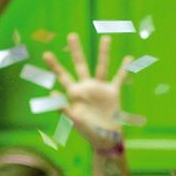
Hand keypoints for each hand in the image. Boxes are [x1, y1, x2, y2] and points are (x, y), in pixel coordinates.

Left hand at [46, 35, 129, 153]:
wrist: (105, 140)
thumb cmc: (88, 132)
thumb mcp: (74, 120)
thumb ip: (63, 107)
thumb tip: (51, 93)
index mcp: (74, 94)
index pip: (62, 76)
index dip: (54, 66)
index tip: (46, 54)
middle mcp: (86, 87)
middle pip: (80, 65)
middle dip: (76, 51)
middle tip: (72, 35)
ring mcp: (100, 89)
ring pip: (102, 66)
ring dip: (104, 53)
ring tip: (106, 37)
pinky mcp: (113, 92)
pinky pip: (119, 78)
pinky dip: (125, 69)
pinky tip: (129, 58)